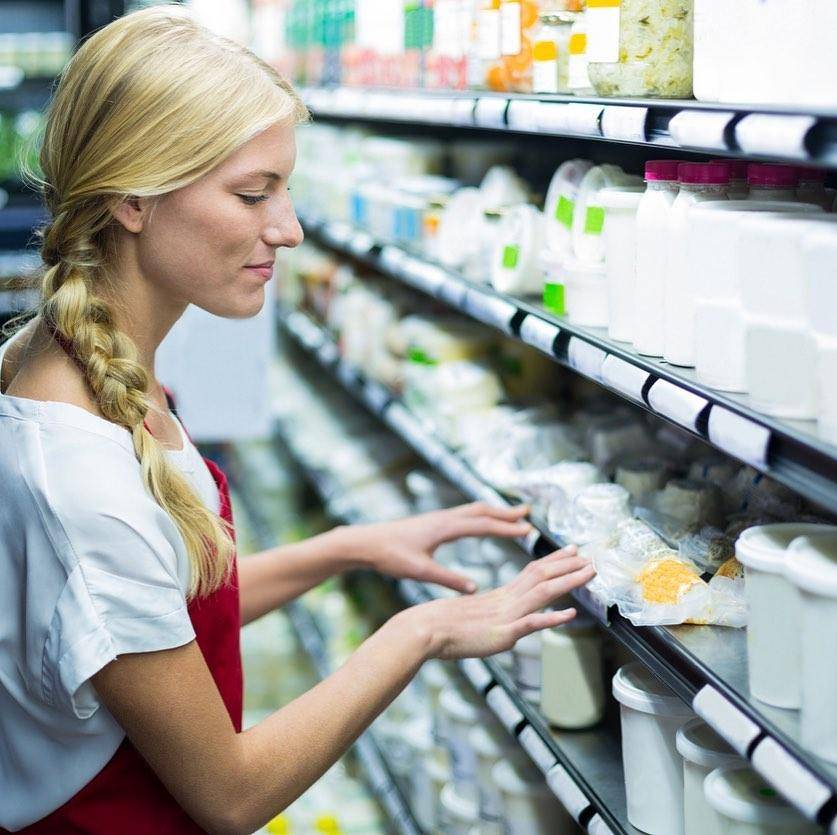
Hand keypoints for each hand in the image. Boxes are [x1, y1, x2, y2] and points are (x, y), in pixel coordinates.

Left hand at [344, 502, 532, 593]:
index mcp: (444, 528)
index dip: (507, 527)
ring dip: (494, 511)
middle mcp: (444, 518)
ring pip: (472, 510)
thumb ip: (448, 580)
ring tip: (511, 515)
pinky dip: (480, 515)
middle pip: (482, 511)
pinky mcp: (433, 521)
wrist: (365, 542)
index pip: (483, 525)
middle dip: (505, 513)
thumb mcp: (420, 571)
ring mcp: (438, 517)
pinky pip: (463, 514)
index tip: (528, 530)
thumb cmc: (390, 556)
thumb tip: (475, 589)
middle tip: (528, 515)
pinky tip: (482, 522)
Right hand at [397, 544, 595, 660]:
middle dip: (569, 565)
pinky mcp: (504, 632)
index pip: (533, 571)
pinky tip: (571, 614)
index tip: (571, 552)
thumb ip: (489, 619)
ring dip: (569, 581)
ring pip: (544, 592)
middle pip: (542, 576)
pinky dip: (553, 617)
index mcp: (500, 596)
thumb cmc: (441, 625)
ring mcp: (507, 615)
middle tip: (590, 555)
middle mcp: (507, 601)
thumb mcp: (471, 619)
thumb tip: (501, 625)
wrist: (424, 630)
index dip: (554, 561)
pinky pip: (532, 622)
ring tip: (590, 573)